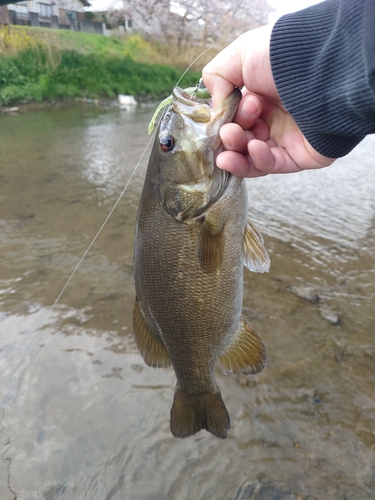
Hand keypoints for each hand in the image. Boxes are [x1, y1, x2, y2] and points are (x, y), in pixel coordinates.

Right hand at [202, 25, 335, 176]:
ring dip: (237, 155)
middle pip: (240, 140)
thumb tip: (215, 107)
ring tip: (231, 145)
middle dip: (230, 138)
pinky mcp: (299, 156)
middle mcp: (273, 117)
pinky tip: (254, 148)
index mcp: (259, 96)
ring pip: (252, 158)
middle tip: (230, 130)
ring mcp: (286, 138)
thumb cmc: (282, 57)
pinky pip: (272, 165)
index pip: (232, 119)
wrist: (321, 68)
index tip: (224, 117)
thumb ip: (217, 79)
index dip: (224, 122)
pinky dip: (258, 160)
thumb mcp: (239, 56)